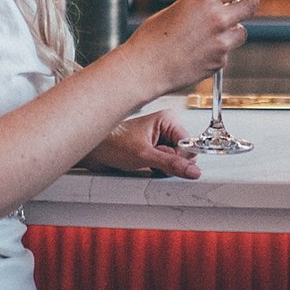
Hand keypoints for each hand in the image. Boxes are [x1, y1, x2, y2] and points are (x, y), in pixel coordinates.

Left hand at [85, 110, 201, 179]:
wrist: (97, 150)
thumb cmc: (114, 143)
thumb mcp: (144, 156)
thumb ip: (171, 163)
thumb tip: (193, 170)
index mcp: (167, 119)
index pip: (189, 144)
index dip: (179, 157)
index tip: (164, 159)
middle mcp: (166, 127)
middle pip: (184, 153)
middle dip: (170, 162)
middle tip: (151, 159)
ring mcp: (161, 139)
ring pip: (176, 160)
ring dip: (164, 166)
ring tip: (146, 161)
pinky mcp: (156, 149)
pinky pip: (167, 163)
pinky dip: (159, 168)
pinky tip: (147, 164)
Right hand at [122, 0, 259, 96]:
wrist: (146, 68)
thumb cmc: (152, 38)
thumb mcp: (171, 10)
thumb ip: (190, 3)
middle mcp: (218, 18)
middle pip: (250, 6)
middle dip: (252, 2)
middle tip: (251, 0)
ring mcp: (221, 42)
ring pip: (241, 32)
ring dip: (234, 30)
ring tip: (217, 33)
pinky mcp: (220, 61)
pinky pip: (226, 52)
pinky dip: (219, 51)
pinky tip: (200, 53)